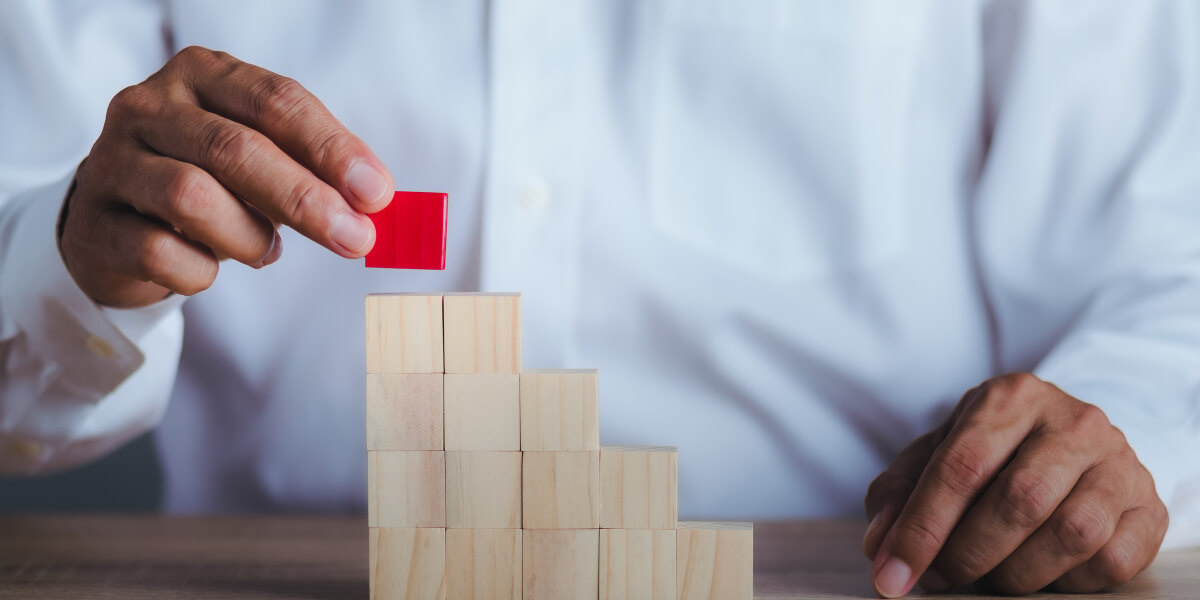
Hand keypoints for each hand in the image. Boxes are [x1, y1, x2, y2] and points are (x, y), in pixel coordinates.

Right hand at [61, 46, 393, 307]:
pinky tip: (207, 267)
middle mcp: (149, 106)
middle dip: (306, 199)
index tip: (376, 193)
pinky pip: (160, 253)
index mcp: (202, 75)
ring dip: (249, 236)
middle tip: (356, 239)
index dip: (332, 149)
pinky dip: (200, 271)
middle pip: (236, 148)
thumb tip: (374, 200)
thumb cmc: (208, 184)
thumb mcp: (260, 159)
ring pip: (194, 197)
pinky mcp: (95, 222)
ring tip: (266, 250)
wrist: (114, 226)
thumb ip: (313, 169)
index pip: (276, 101)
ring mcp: (114, 161)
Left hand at [863, 373, 1167, 596]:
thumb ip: (901, 492)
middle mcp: (1073, 421)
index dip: (921, 528)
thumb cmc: (993, 451)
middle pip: (1018, 501)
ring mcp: (1119, 463)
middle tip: (939, 579)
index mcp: (1011, 397)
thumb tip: (879, 545)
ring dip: (1016, 574)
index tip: (891, 574)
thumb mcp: (939, 453)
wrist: (1071, 442)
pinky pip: (1110, 561)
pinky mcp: (1148, 508)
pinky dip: (1067, 582)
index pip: (960, 465)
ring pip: (1070, 535)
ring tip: (988, 577)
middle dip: (967, 555)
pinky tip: (1040, 573)